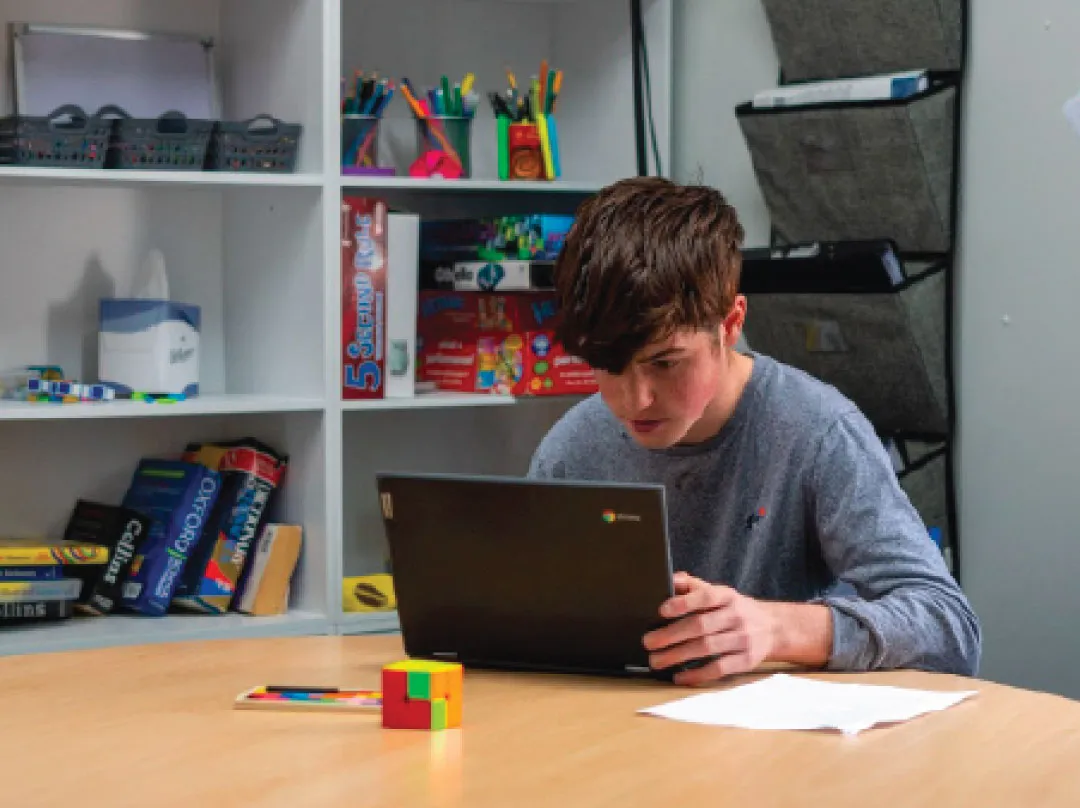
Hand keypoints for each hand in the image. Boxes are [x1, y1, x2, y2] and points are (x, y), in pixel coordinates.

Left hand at [643, 572, 775, 685]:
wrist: (773, 627)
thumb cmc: (734, 609)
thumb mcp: (718, 592)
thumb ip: (693, 586)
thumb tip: (669, 579)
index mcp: (726, 596)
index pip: (705, 597)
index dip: (683, 603)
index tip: (661, 610)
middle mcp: (736, 616)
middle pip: (701, 626)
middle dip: (671, 635)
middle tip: (648, 642)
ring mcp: (743, 639)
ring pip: (707, 648)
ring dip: (678, 656)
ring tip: (656, 661)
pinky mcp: (746, 660)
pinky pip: (719, 669)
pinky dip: (698, 674)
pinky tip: (680, 676)